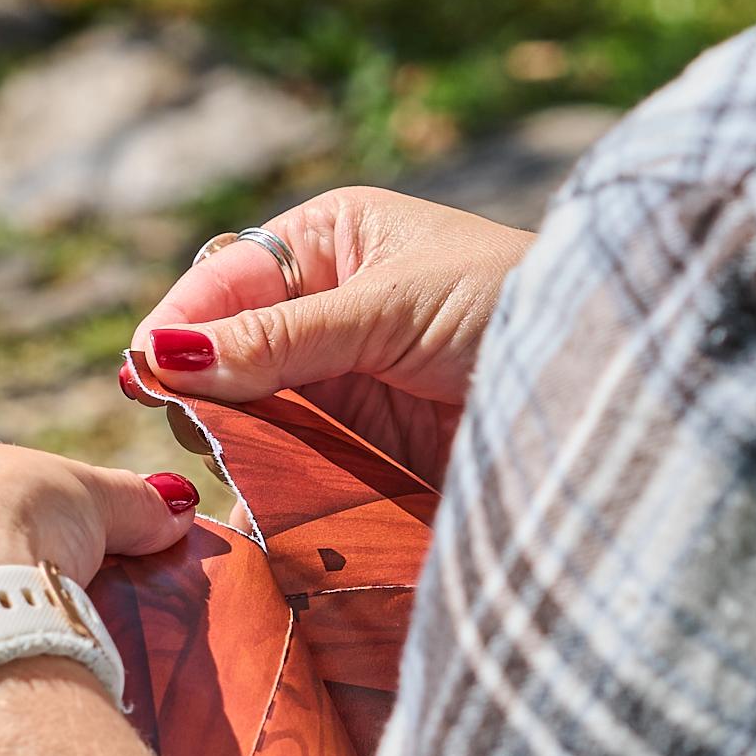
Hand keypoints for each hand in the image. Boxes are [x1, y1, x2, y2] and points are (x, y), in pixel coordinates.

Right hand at [130, 188, 532, 485]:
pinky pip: (287, 476)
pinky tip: (255, 512)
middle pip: (219, 359)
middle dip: (201, 392)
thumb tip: (160, 356)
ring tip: (236, 468)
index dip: (179, 328)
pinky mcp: (360, 459)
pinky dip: (267, 495)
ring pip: (245, 424)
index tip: (146, 375)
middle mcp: (320, 313)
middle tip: (202, 427)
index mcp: (326, 243)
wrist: (609, 388)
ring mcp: (339, 390)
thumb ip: (277, 339)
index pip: (219, 283)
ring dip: (234, 449)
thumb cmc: (511, 307)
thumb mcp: (388, 309)